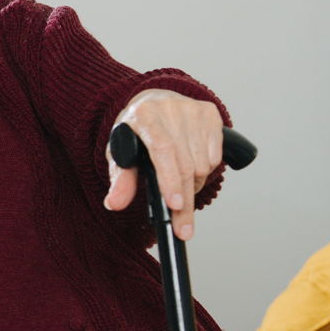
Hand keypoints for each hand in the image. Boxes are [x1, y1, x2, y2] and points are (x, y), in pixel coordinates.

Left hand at [103, 89, 222, 240]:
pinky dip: (205, 171)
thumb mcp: (119, 152)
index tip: (175, 205)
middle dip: (185, 201)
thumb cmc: (134, 132)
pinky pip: (215, 157)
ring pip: (202, 165)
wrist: (153, 102)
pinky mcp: (210, 114)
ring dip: (193, 185)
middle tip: (183, 228)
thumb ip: (120, 179)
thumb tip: (114, 204)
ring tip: (178, 184)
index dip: (169, 179)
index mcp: (144, 115)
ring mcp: (192, 110)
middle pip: (184, 164)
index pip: (162, 149)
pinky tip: (190, 166)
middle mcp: (170, 108)